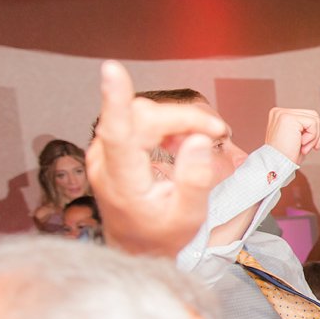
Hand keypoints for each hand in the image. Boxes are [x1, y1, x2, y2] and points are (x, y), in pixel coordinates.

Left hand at [85, 60, 224, 256]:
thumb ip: (195, 180)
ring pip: (141, 112)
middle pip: (142, 115)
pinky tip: (179, 144)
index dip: (117, 98)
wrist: (136, 248)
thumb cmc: (162, 235)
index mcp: (123, 181)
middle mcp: (105, 160)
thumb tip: (199, 139)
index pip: (118, 132)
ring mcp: (103, 151)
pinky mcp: (110, 146)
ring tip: (197, 144)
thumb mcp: (189, 217)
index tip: (112, 70)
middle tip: (216, 134)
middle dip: (182, 118)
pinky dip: (166, 125)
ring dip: (175, 121)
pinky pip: (138, 119)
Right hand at [263, 108, 319, 164]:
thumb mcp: (298, 139)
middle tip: (313, 148)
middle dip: (318, 134)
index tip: (312, 146)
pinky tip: (301, 144)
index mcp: (281, 116)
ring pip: (315, 119)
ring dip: (315, 137)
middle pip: (313, 115)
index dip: (315, 132)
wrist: (276, 165)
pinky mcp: (288, 118)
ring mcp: (283, 114)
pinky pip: (313, 123)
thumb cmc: (286, 157)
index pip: (307, 116)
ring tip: (304, 148)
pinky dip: (312, 137)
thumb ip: (306, 129)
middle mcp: (280, 112)